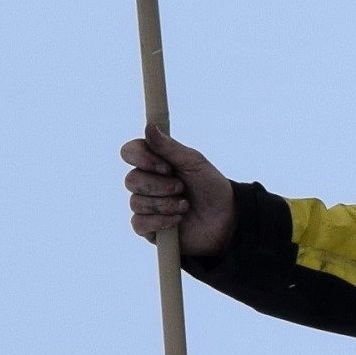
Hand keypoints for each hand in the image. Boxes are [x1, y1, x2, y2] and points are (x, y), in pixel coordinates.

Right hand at [121, 134, 233, 257]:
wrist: (226, 218)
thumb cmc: (210, 186)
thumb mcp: (194, 163)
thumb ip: (170, 147)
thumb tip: (149, 126)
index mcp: (154, 162)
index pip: (129, 152)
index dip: (142, 159)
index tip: (165, 166)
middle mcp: (146, 182)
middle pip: (131, 180)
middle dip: (159, 186)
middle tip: (181, 188)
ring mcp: (145, 206)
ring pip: (136, 203)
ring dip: (165, 204)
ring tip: (185, 206)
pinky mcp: (148, 228)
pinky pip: (139, 223)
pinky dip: (160, 221)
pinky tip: (177, 221)